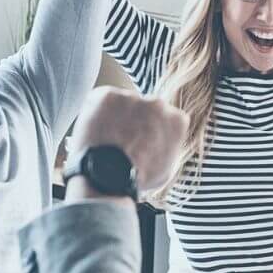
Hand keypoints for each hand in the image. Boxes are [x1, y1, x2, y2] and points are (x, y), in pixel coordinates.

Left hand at [68, 89, 186, 194]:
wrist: (108, 175)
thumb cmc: (136, 178)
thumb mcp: (165, 169)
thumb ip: (166, 147)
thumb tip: (160, 144)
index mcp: (176, 120)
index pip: (166, 117)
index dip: (151, 128)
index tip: (142, 138)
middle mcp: (157, 103)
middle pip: (144, 107)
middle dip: (134, 119)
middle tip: (122, 140)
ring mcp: (131, 97)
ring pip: (122, 103)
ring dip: (115, 116)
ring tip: (107, 139)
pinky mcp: (107, 95)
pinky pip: (100, 100)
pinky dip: (96, 112)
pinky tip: (96, 132)